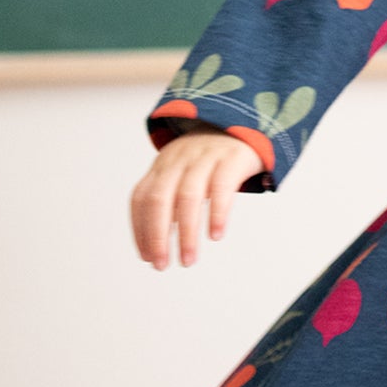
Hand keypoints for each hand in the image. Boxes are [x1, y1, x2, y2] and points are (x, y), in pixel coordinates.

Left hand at [131, 130, 263, 268]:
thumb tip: (158, 243)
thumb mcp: (183, 171)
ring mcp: (205, 157)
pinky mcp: (232, 158)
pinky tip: (215, 235)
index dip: (141, 229)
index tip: (147, 257)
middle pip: (159, 199)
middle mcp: (179, 159)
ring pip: (188, 196)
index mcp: (162, 165)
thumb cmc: (212, 157)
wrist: (246, 121)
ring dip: (185, 233)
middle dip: (157, 236)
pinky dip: (217, 213)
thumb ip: (170, 199)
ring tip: (188, 260)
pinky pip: (222, 187)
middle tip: (162, 265)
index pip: (141, 198)